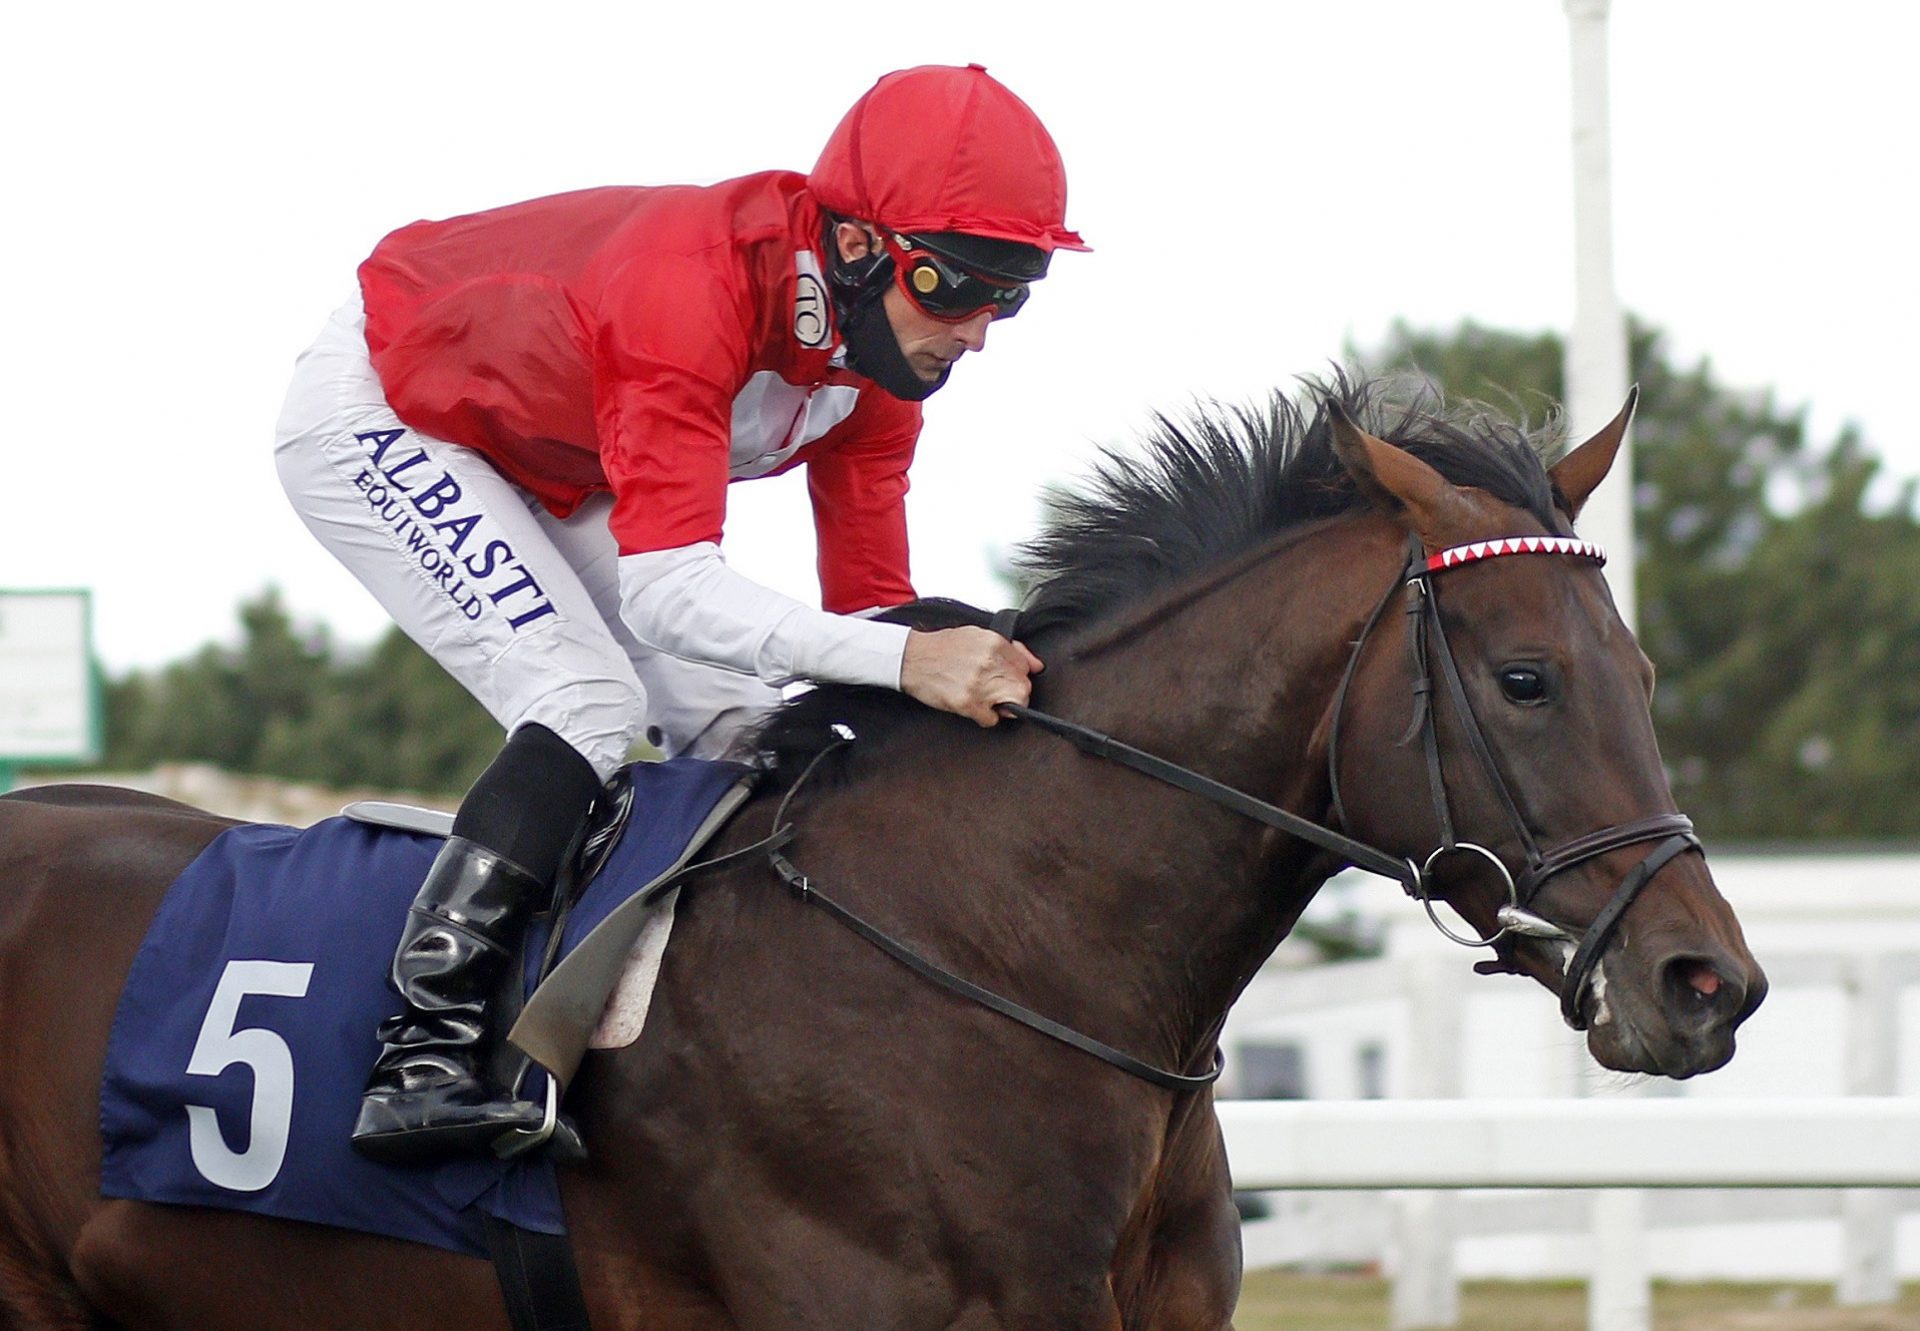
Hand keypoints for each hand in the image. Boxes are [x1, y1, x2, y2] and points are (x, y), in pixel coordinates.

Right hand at [899, 627, 1043, 725]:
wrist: (911, 658)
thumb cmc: (941, 648)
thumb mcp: (976, 636)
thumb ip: (1010, 649)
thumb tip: (1035, 664)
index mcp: (994, 643)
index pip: (1025, 667)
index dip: (1017, 677)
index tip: (1008, 680)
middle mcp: (989, 662)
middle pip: (1023, 688)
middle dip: (1014, 694)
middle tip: (998, 693)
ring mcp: (979, 683)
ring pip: (1014, 705)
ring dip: (1002, 706)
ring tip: (985, 698)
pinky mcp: (968, 703)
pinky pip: (991, 719)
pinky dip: (985, 717)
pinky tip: (973, 706)